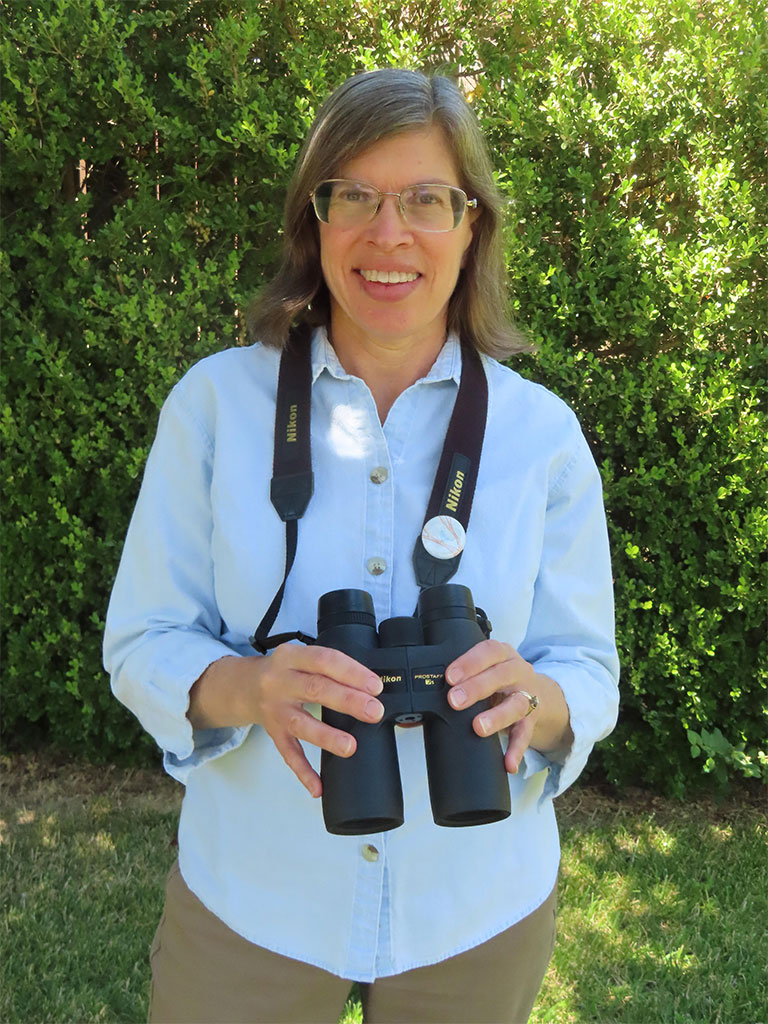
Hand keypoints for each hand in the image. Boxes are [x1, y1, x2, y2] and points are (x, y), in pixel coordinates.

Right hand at [188, 646, 383, 797]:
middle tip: (374, 711)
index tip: (375, 686)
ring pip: (301, 723)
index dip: (351, 672)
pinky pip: (289, 754)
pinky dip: (303, 771)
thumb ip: (329, 667)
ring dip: (326, 736)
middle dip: (347, 701)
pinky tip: (318, 786)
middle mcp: (279, 681)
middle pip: (315, 689)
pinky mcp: (273, 733)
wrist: (244, 686)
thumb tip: (370, 688)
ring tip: (350, 746)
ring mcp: (275, 709)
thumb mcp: (301, 658)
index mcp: (291, 657)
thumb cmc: (284, 672)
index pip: (324, 660)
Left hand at [445, 640, 571, 773]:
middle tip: (454, 701)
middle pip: (501, 675)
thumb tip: (419, 705)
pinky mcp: (532, 720)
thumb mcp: (484, 670)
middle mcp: (518, 672)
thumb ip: (460, 681)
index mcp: (503, 655)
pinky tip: (508, 762)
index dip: (469, 662)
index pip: (488, 651)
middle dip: (476, 687)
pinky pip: (524, 735)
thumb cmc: (501, 679)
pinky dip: (517, 750)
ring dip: (497, 716)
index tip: (450, 676)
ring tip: (479, 727)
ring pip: (516, 705)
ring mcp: (527, 696)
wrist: (537, 693)